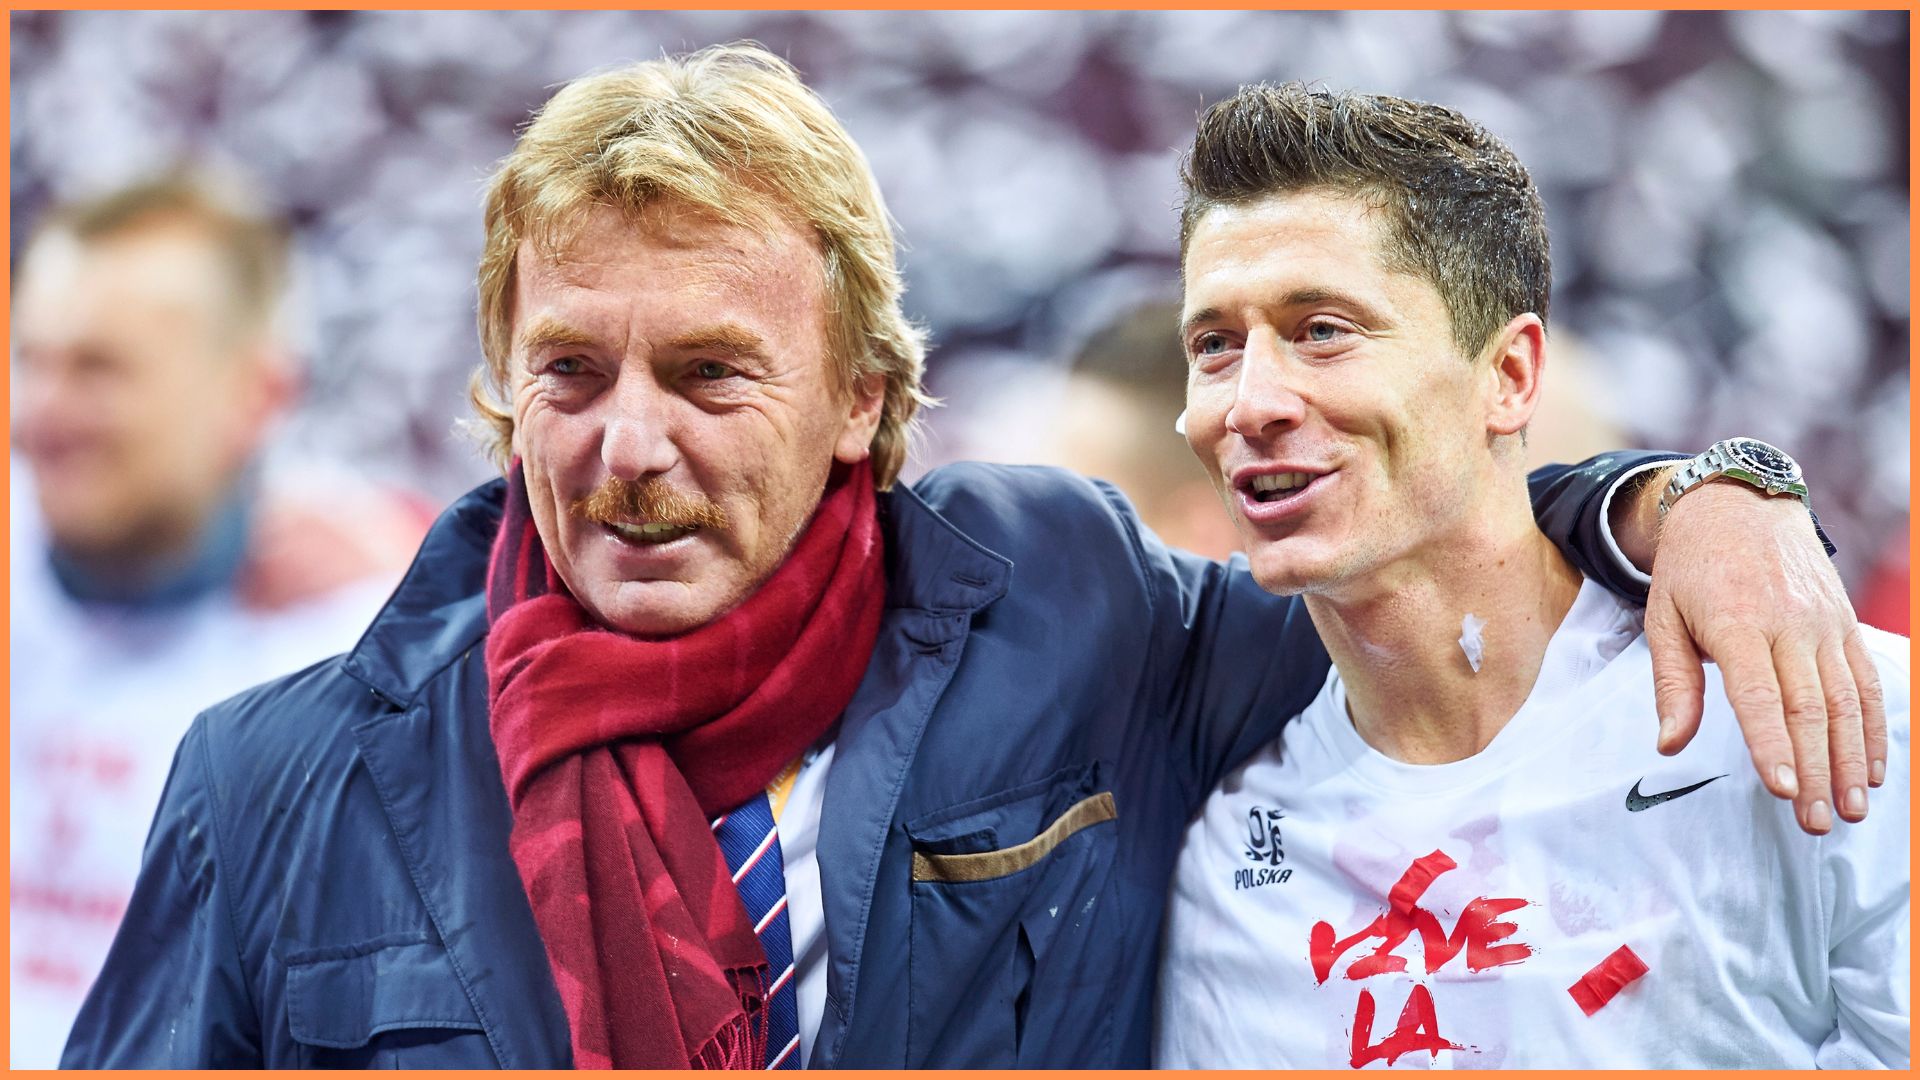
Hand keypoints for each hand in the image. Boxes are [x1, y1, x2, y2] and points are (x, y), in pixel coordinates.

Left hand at [1637, 478, 1886, 834]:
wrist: (1738, 504)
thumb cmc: (1690, 568)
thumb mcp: (1662, 617)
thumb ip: (1672, 684)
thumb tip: (1669, 743)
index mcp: (1737, 624)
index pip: (1760, 696)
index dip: (1772, 746)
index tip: (1784, 790)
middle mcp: (1789, 624)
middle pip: (1809, 709)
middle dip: (1816, 771)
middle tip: (1815, 822)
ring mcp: (1824, 624)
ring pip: (1846, 702)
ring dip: (1852, 760)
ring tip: (1851, 808)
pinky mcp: (1845, 624)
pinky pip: (1866, 682)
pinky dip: (1873, 728)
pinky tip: (1874, 769)